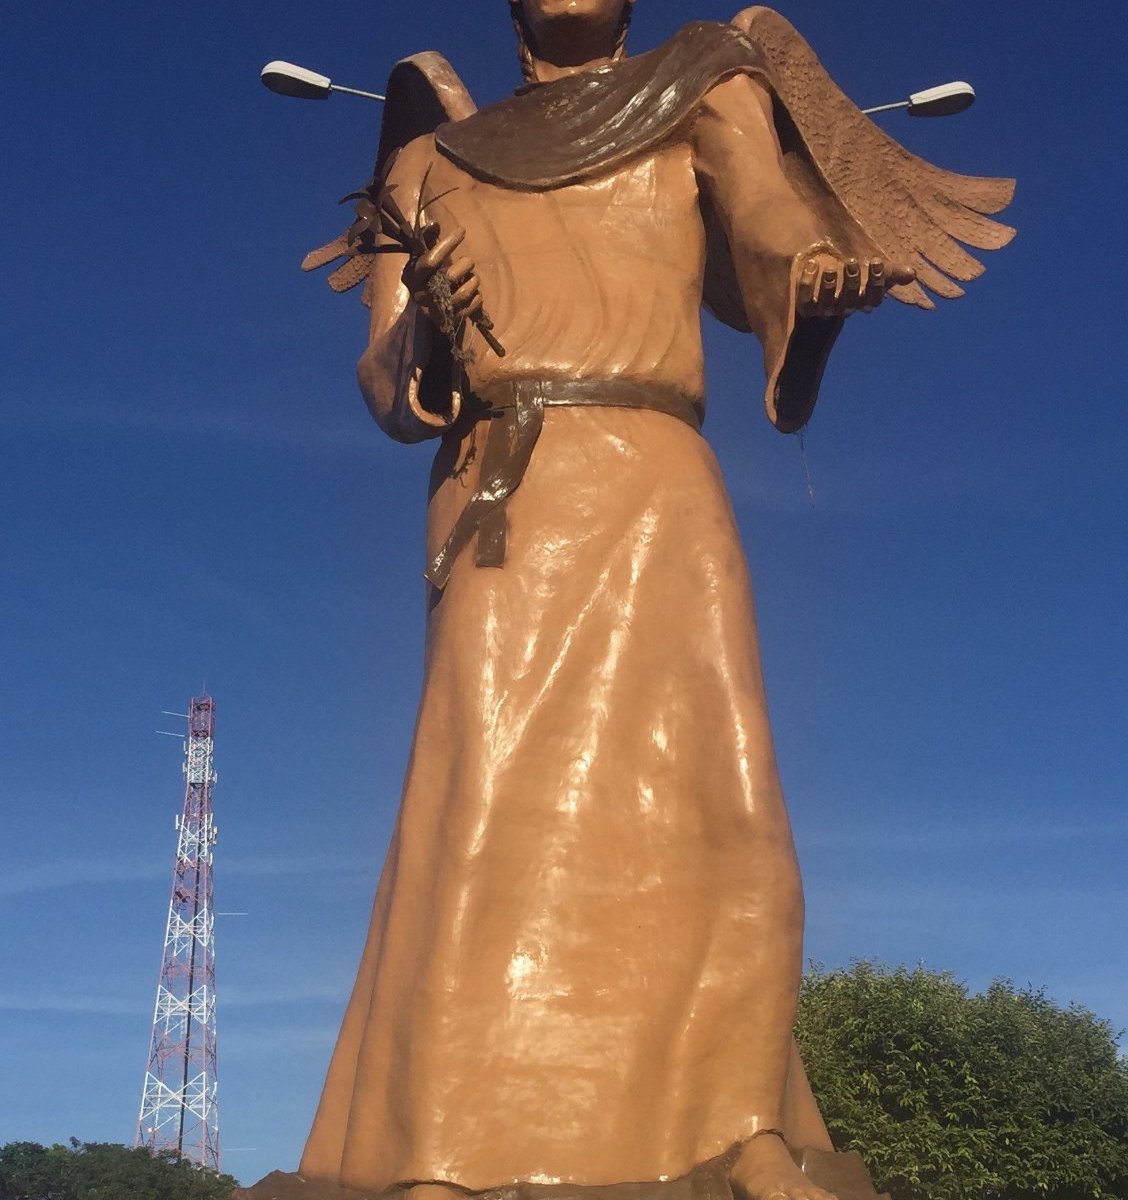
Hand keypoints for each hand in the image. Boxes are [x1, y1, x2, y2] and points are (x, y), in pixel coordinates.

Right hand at [402, 222, 483, 332]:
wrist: (430, 309)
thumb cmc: (430, 276)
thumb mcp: (425, 257)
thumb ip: (428, 240)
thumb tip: (434, 224)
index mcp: (411, 277)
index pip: (430, 261)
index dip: (447, 244)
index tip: (462, 230)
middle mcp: (421, 296)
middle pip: (449, 277)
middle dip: (466, 265)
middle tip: (470, 261)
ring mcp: (436, 311)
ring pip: (462, 294)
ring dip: (474, 282)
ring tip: (474, 277)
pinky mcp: (450, 321)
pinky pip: (470, 308)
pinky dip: (477, 298)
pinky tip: (476, 293)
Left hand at [796, 252, 914, 316]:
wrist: (819, 271)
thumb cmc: (849, 271)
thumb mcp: (870, 269)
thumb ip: (890, 271)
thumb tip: (912, 274)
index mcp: (861, 301)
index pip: (873, 299)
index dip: (875, 282)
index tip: (876, 260)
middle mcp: (844, 308)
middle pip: (851, 301)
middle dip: (853, 281)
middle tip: (852, 261)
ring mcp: (823, 309)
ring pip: (827, 304)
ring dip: (829, 285)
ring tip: (830, 267)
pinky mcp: (805, 307)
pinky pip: (804, 302)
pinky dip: (807, 284)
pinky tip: (811, 265)